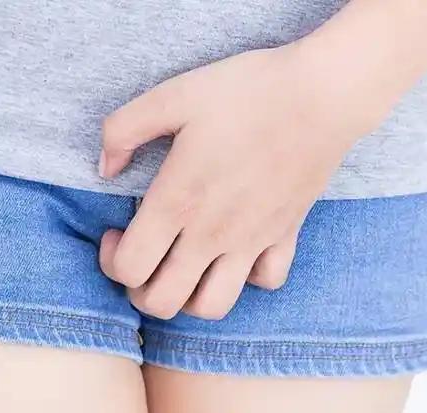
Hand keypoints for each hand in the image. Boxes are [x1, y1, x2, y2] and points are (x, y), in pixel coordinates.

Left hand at [98, 44, 377, 319]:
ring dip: (187, 298)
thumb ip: (122, 130)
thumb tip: (104, 168)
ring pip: (212, 307)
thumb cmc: (246, 92)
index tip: (117, 232)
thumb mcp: (172, 95)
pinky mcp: (285, 236)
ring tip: (182, 266)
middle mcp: (211, 234)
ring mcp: (252, 242)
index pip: (129, 269)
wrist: (322, 94)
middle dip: (138, 291)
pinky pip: (266, 282)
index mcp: (177, 203)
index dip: (110, 260)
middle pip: (162, 303)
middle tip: (142, 257)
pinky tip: (235, 252)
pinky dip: (247, 278)